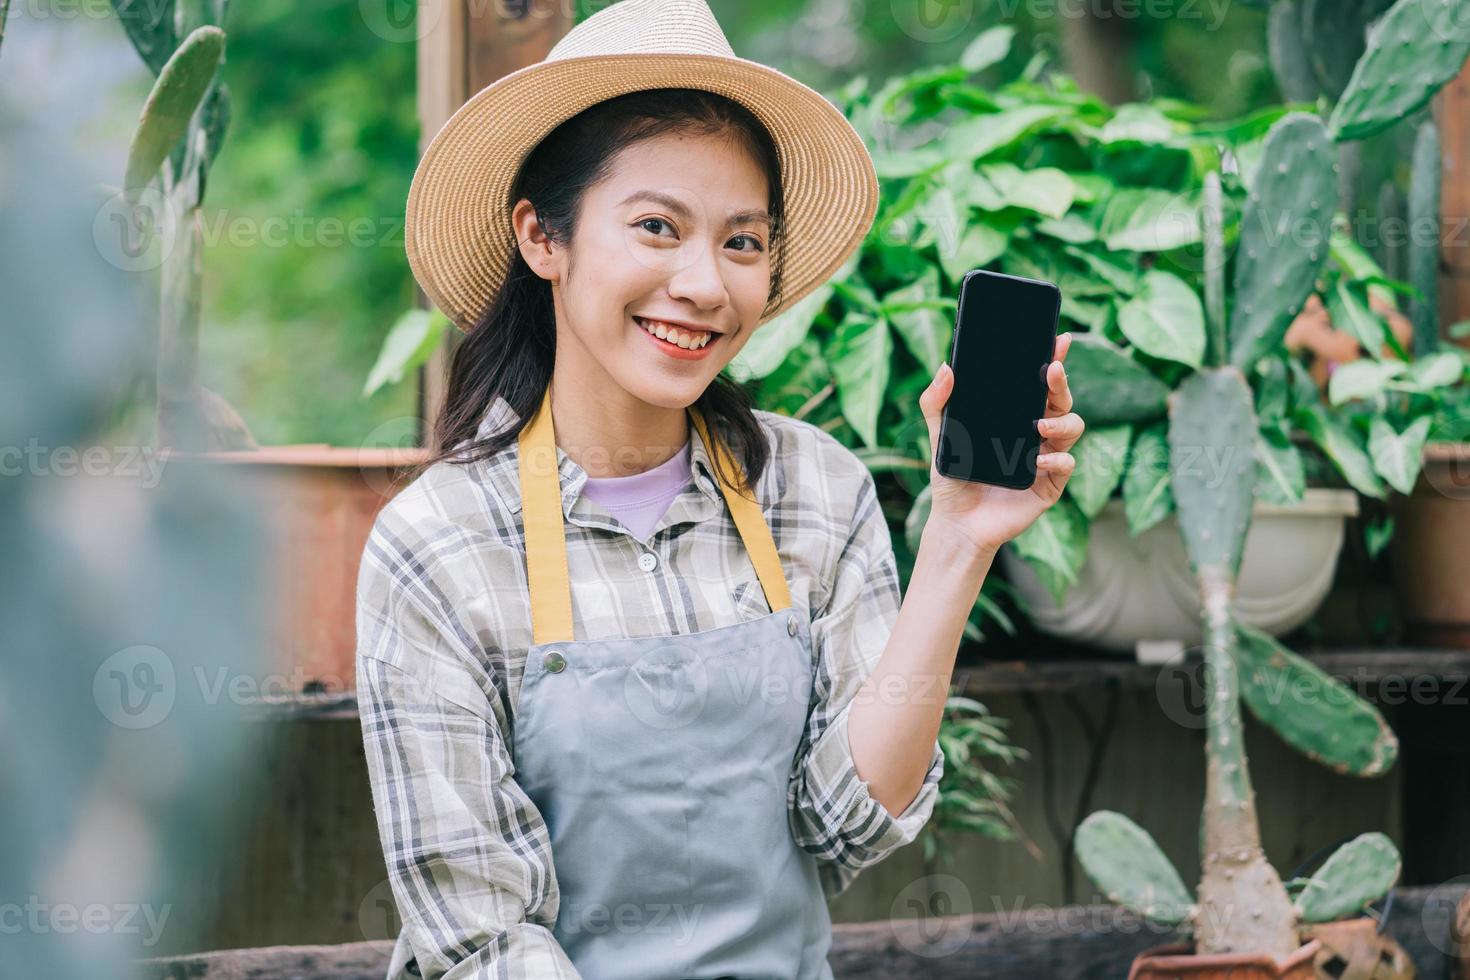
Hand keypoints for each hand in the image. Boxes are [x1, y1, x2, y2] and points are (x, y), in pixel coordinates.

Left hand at [918, 331, 1084, 558]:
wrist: (957, 522)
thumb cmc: (952, 478)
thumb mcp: (940, 436)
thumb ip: (936, 403)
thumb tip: (946, 367)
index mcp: (1016, 416)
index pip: (1039, 384)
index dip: (1053, 359)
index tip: (1058, 339)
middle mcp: (1036, 432)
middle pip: (1061, 400)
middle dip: (1062, 382)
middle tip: (1052, 370)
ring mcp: (1046, 457)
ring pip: (1073, 427)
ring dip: (1062, 420)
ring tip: (1039, 424)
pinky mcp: (1049, 484)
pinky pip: (1066, 464)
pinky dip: (1056, 459)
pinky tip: (1038, 459)